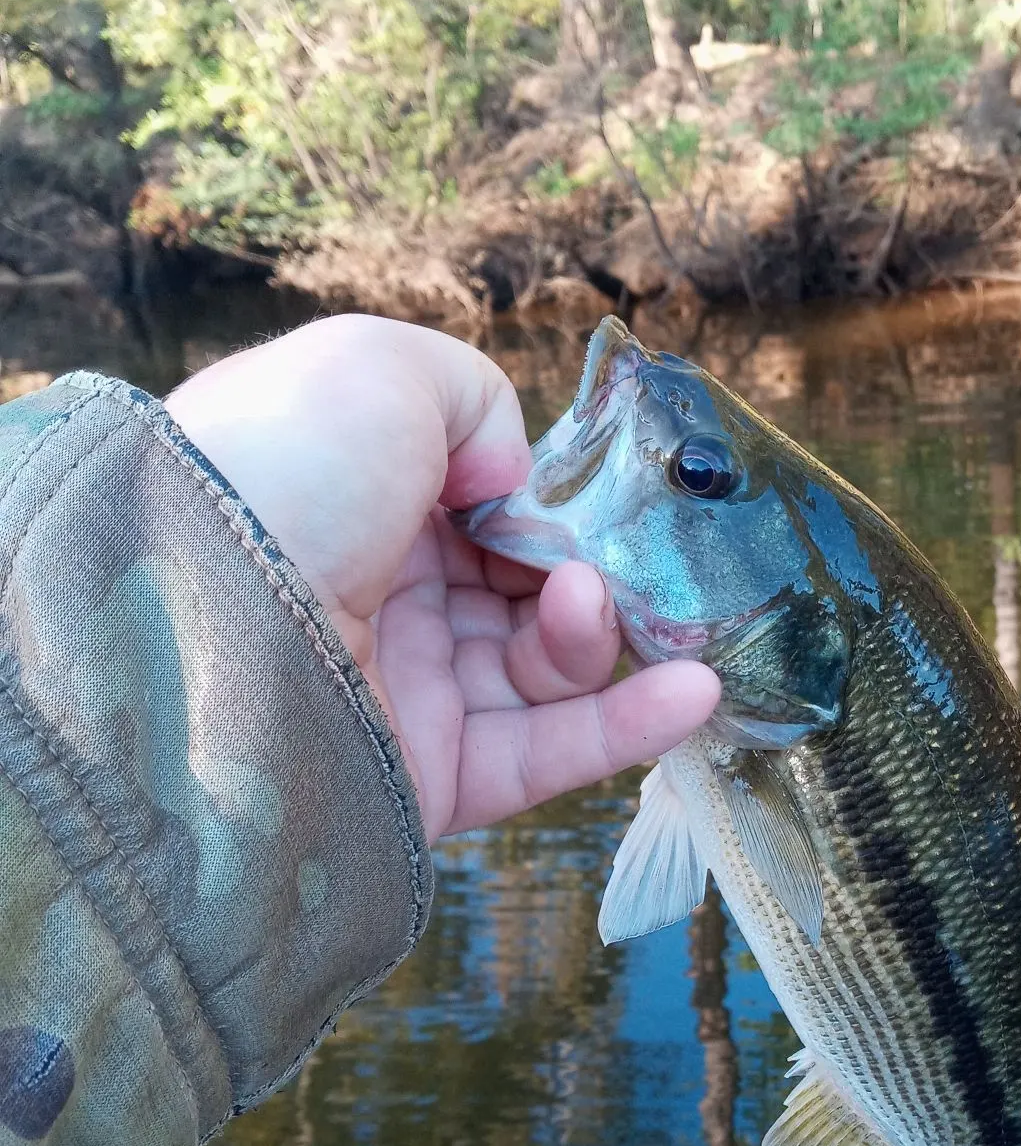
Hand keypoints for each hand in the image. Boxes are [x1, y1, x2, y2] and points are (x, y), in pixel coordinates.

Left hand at [164, 314, 719, 840]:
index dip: (547, 507)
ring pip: (545, 671)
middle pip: (525, 592)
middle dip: (585, 573)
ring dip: (603, 635)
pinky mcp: (430, 778)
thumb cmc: (287, 465)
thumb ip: (475, 398)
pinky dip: (632, 724)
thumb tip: (513, 482)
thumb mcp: (381, 367)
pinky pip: (548, 754)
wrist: (200, 613)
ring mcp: (406, 693)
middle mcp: (383, 597)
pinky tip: (695, 692)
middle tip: (603, 564)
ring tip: (600, 606)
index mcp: (363, 504)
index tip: (584, 503)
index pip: (487, 511)